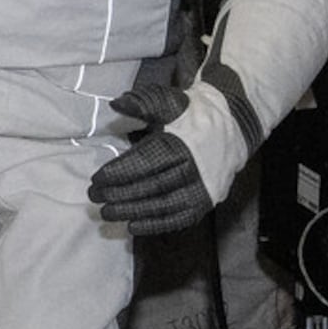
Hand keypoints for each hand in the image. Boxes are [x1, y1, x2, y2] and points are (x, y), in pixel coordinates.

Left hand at [87, 80, 241, 233]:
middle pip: (153, 185)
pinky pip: (179, 219)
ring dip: (134, 212)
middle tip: (94, 198)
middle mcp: (195, 168)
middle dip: (121, 194)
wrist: (233, 128)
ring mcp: (203, 189)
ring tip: (107, 213)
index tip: (96, 178)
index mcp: (184, 143)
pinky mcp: (206, 203)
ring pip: (164, 205)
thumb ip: (143, 102)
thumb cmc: (193, 115)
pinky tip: (133, 226)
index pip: (147, 161)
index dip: (120, 171)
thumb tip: (115, 104)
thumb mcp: (170, 101)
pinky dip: (156, 225)